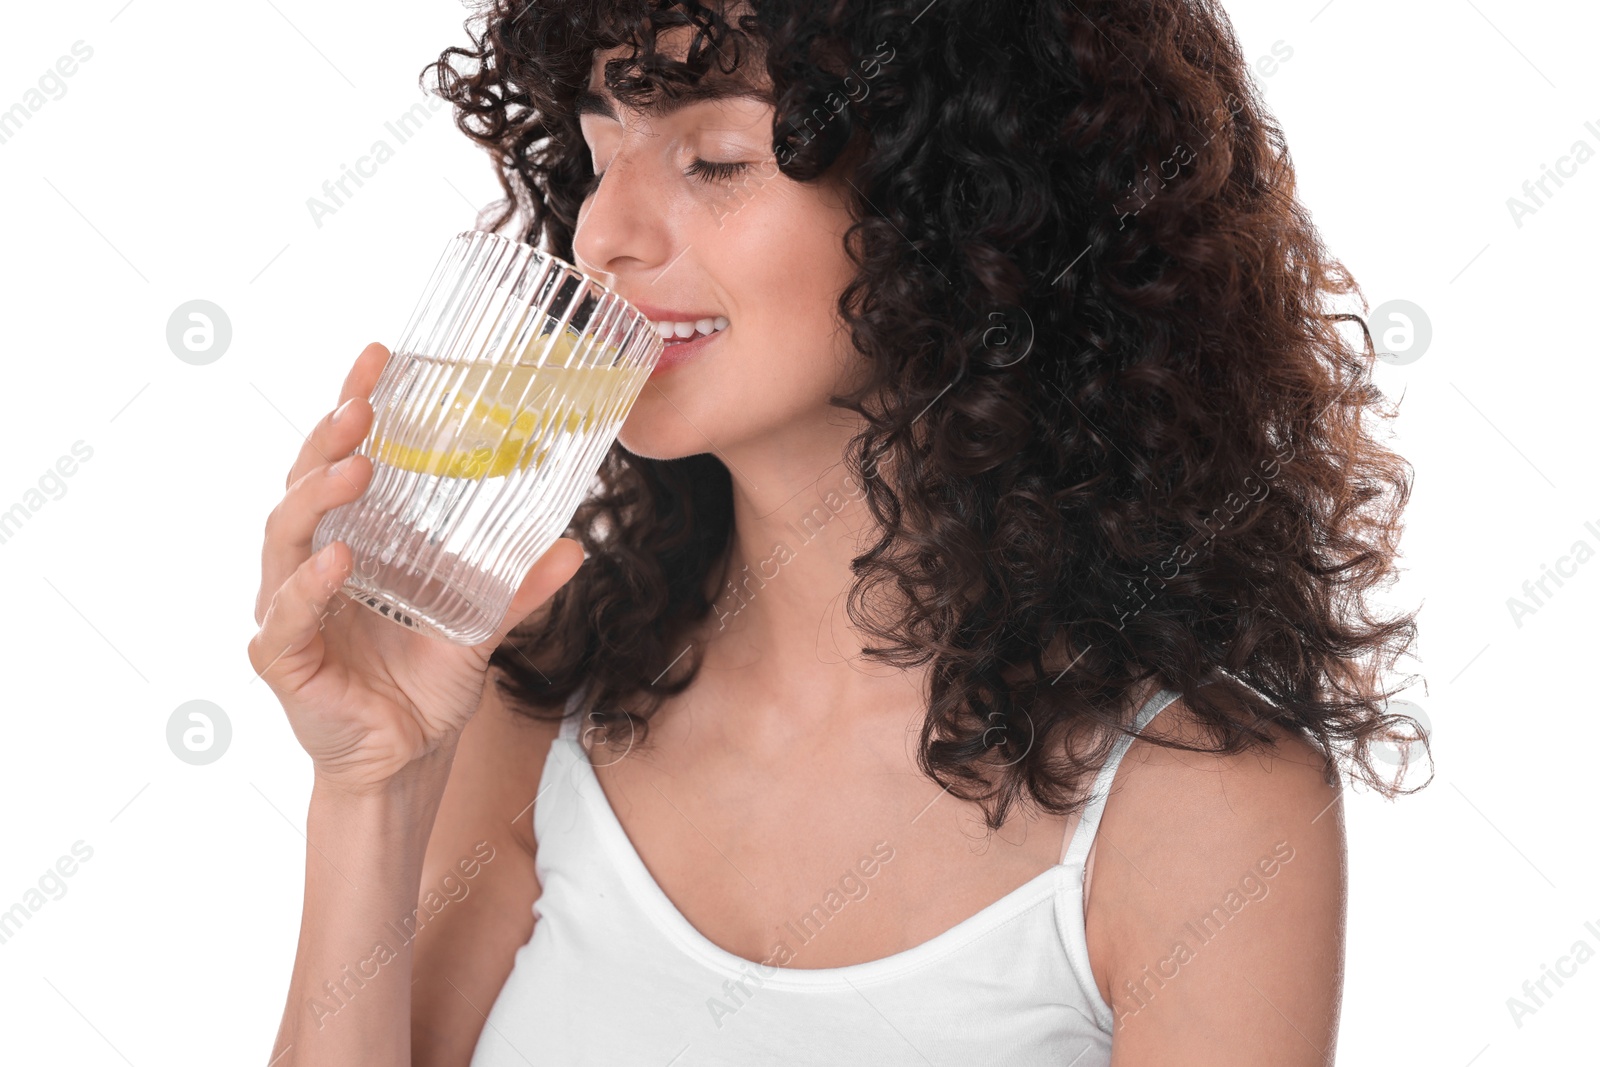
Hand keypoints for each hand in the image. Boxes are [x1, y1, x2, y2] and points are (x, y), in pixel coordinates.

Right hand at [246, 342, 583, 794]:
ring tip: (357, 464)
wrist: (403, 761)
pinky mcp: (281, 656)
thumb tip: (577, 546)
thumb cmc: (425, 686)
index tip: (380, 356)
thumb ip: (518, 588)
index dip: (354, 405)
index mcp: (351, 542)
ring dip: (318, 496)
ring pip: (284, 536)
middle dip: (330, 438)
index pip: (343, 460)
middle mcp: (308, 563)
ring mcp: (288, 607)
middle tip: (362, 402)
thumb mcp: (480, 628)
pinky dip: (308, 585)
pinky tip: (335, 560)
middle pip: (304, 484)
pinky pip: (286, 612)